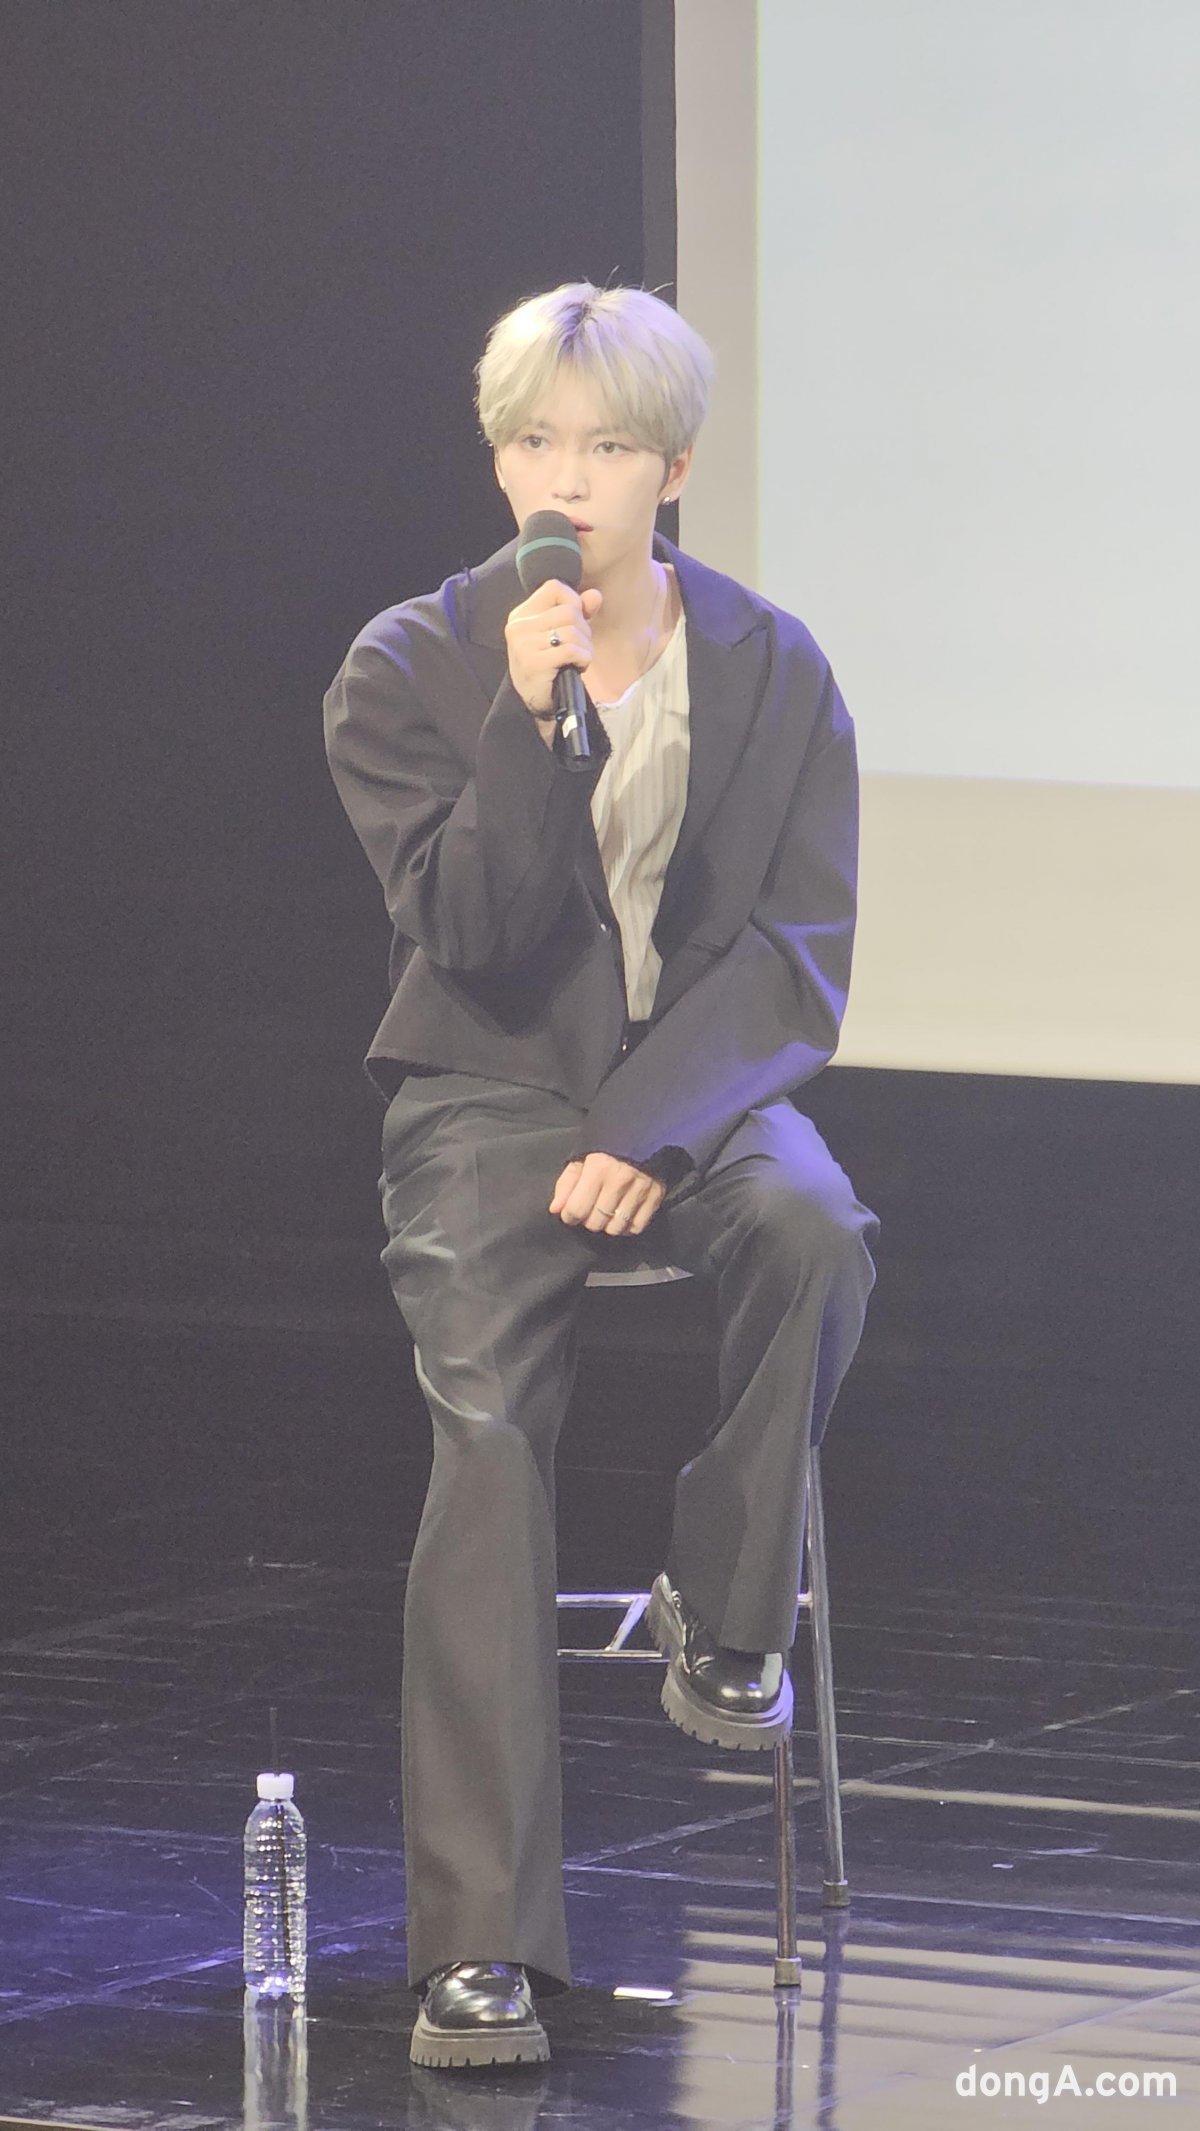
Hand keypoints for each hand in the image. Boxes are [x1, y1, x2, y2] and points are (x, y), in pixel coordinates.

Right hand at [505, 580, 603, 716]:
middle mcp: (519, 626)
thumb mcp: (561, 634)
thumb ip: (578, 612)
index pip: (554, 587)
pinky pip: (572, 650)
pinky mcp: (533, 663)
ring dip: (585, 647)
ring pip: (573, 631)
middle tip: (579, 648)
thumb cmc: (550, 666)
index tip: (576, 621)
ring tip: (578, 659)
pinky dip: (583, 658)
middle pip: (568, 610)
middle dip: (584, 629)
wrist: (538, 703)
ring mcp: (523, 645)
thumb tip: (595, 595)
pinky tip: (578, 667)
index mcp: (522, 614)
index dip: (573, 600)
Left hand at [549, 1152, 665, 1235]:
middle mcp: (619, 1181)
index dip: (569, 1215)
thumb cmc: (608, 1145)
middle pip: (595, 1222)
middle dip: (588, 1220)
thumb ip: (566, 1183)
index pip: (577, 1209)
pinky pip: (637, 1227)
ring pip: (616, 1229)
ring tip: (606, 1213)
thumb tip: (556, 1210)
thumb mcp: (582, 1157)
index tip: (570, 1212)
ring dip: (607, 1225)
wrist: (645, 1131)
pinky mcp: (655, 1196)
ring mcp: (640, 1190)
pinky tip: (622, 1216)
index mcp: (598, 1168)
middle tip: (590, 1209)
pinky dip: (627, 1227)